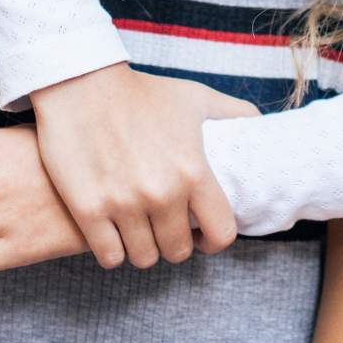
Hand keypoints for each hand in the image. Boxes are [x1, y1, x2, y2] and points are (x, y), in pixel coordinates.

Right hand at [28, 64, 256, 268]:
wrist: (83, 84)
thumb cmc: (143, 92)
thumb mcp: (196, 97)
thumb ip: (234, 113)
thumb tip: (260, 125)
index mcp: (193, 172)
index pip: (221, 233)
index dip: (215, 241)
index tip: (204, 236)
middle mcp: (161, 193)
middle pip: (178, 251)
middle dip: (176, 243)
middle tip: (166, 228)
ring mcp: (123, 204)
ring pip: (144, 258)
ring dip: (144, 248)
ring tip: (140, 230)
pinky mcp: (88, 210)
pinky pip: (109, 256)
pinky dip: (114, 250)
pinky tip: (113, 233)